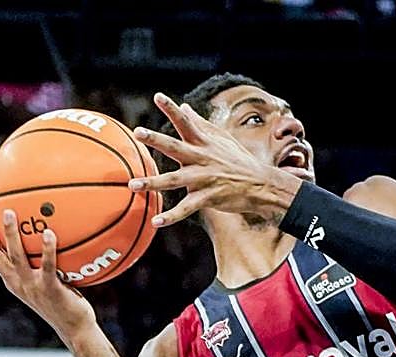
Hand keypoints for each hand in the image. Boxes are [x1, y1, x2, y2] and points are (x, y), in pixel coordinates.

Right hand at [0, 206, 96, 342]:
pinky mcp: (50, 289)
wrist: (75, 328)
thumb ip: (42, 267)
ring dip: (11, 233)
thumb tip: (51, 241)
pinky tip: (50, 233)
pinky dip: (48, 248)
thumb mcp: (47, 284)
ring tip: (11, 212)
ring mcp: (32, 286)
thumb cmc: (65, 304)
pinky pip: (47, 265)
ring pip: (16, 256)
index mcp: (13, 282)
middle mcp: (18, 283)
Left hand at [129, 93, 300, 226]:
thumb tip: (184, 106)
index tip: (158, 96)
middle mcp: (201, 159)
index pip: (186, 122)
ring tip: (133, 184)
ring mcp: (204, 179)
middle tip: (138, 132)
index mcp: (204, 143)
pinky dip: (171, 216)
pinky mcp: (208, 198)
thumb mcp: (223, 139)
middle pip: (175, 147)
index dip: (172, 109)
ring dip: (152, 183)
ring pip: (174, 181)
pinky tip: (156, 222)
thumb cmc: (240, 161)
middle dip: (156, 140)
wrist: (262, 186)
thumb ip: (200, 123)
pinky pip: (186, 209)